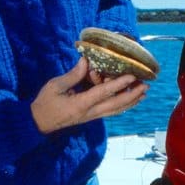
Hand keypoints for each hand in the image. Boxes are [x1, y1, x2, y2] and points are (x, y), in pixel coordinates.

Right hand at [31, 57, 147, 133]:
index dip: (118, 84)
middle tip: (146, 86)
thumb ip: (72, 75)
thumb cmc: (45, 102)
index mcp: (80, 104)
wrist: (39, 123)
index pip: (103, 93)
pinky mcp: (90, 117)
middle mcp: (89, 112)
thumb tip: (86, 61)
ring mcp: (91, 116)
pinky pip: (110, 112)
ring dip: (130, 102)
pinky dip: (122, 106)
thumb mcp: (55, 86)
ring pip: (115, 110)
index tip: (131, 76)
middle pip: (115, 105)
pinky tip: (129, 101)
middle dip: (132, 96)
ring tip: (143, 93)